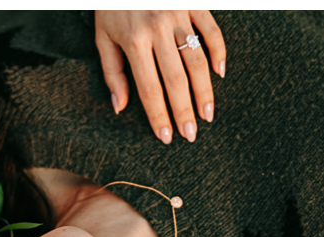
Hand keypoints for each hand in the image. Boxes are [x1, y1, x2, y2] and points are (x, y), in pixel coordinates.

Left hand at [95, 10, 225, 142]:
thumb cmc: (113, 6)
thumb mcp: (103, 37)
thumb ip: (113, 73)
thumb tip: (120, 108)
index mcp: (134, 41)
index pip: (149, 88)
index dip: (159, 115)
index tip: (167, 137)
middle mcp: (158, 29)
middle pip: (176, 79)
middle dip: (184, 110)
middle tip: (191, 135)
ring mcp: (178, 15)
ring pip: (196, 59)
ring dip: (204, 90)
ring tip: (207, 115)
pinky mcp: (194, 3)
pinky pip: (211, 31)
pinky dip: (218, 52)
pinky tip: (220, 74)